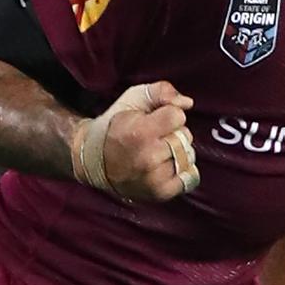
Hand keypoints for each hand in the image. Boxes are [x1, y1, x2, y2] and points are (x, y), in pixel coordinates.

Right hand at [71, 81, 198, 201]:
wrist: (94, 160)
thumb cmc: (114, 126)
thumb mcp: (133, 98)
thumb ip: (161, 91)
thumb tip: (187, 103)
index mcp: (140, 132)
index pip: (178, 116)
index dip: (169, 114)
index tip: (155, 119)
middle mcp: (148, 158)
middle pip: (185, 136)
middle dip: (173, 132)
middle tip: (154, 136)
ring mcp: (154, 179)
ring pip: (188, 156)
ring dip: (178, 152)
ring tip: (158, 151)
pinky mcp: (160, 193)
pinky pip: (190, 178)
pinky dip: (183, 170)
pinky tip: (166, 165)